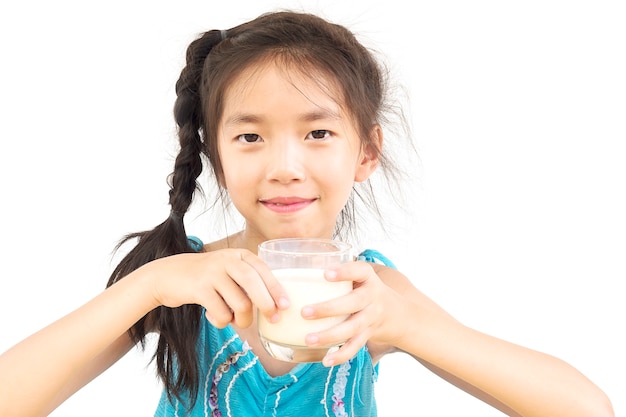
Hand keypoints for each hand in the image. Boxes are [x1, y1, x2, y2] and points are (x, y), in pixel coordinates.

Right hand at [146, 249, 288, 328]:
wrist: (167, 276)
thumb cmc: (207, 278)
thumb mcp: (229, 271)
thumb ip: (248, 282)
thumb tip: (275, 305)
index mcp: (238, 255)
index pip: (263, 271)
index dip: (276, 289)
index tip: (286, 305)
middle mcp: (227, 260)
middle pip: (253, 284)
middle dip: (266, 304)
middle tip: (272, 319)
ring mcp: (212, 273)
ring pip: (240, 304)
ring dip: (242, 319)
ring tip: (235, 319)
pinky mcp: (199, 289)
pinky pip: (222, 313)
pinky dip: (223, 321)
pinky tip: (215, 316)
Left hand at [300, 260, 398, 365]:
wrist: (395, 312)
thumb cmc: (364, 287)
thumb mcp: (358, 274)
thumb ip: (338, 269)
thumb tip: (307, 258)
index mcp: (368, 277)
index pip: (359, 271)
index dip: (344, 272)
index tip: (325, 273)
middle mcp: (372, 297)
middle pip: (353, 303)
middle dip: (329, 308)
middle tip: (305, 312)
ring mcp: (371, 318)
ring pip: (352, 328)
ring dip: (330, 335)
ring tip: (308, 339)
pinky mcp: (368, 335)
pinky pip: (355, 346)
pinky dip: (340, 355)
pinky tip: (325, 360)